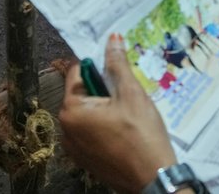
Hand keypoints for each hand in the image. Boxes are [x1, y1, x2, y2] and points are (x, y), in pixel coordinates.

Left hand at [60, 34, 176, 193]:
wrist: (153, 179)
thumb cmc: (141, 135)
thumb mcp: (131, 93)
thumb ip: (117, 64)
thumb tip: (112, 38)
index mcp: (71, 110)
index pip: (77, 73)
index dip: (99, 68)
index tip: (118, 74)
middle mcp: (66, 129)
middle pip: (82, 94)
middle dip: (103, 90)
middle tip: (127, 97)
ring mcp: (74, 148)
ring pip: (88, 113)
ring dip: (105, 108)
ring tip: (128, 116)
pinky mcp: (85, 160)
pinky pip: (91, 132)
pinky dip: (104, 127)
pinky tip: (124, 131)